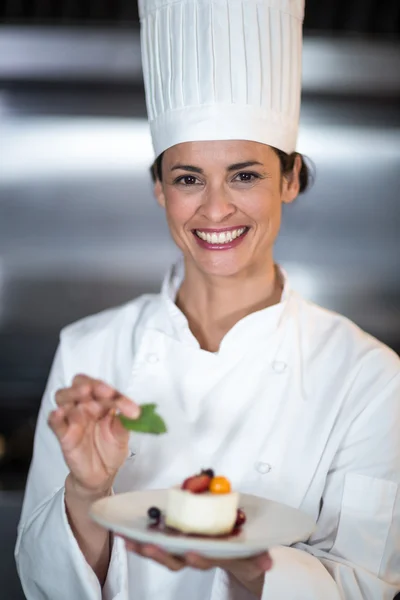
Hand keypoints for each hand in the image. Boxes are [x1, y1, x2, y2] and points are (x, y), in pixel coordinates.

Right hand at [48, 374, 139, 496]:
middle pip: (81, 384)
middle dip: (93, 385)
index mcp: (101, 402)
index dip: (117, 395)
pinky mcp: (63, 434)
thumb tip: (134, 413)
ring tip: (85, 393)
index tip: (132, 410)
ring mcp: (72, 418)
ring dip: (73, 393)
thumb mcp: (122, 436)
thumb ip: (125, 424)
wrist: (101, 475)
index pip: (105, 390)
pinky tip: (60, 413)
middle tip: (106, 393)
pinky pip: (54, 422)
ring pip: (63, 397)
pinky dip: (56, 416)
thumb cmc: (110, 450)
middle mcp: (85, 406)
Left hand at [121, 539, 271, 596]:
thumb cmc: (241, 550)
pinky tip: (126, 532)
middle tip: (150, 546)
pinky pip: (155, 542)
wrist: (235, 554)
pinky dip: (140, 539)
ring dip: (145, 547)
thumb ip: (258, 558)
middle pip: (177, 559)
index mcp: (215, 557)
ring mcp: (182, 551)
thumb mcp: (252, 554)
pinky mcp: (173, 543)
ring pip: (162, 553)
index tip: (193, 552)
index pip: (206, 559)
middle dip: (162, 554)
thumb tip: (268, 562)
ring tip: (130, 540)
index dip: (199, 557)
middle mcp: (196, 557)